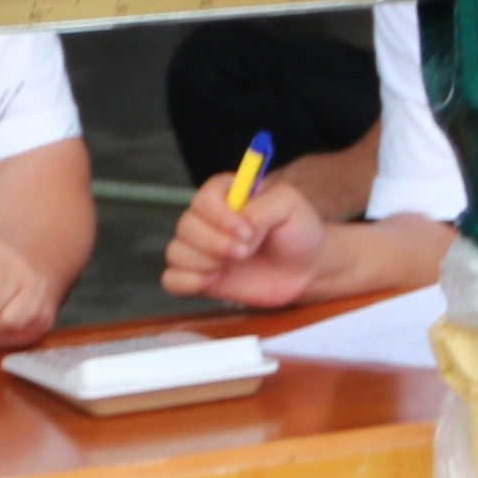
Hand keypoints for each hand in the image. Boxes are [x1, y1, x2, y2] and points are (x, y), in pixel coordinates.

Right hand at [163, 173, 327, 308]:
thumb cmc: (298, 231)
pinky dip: (186, 282)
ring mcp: (203, 249)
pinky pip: (172, 279)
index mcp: (227, 195)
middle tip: (244, 253)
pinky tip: (211, 281)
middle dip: (214, 243)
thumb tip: (240, 224)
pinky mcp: (201, 277)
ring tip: (232, 266)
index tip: (246, 231)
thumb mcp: (291, 206)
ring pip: (176, 251)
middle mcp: (209, 220)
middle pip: (186, 225)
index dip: (219, 215)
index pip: (204, 197)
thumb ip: (264, 207)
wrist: (305, 269)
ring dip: (203, 262)